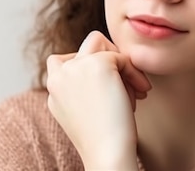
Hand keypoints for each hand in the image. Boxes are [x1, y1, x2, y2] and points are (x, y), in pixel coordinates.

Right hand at [46, 31, 150, 169]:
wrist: (108, 153)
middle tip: (126, 86)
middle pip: (85, 46)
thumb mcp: (88, 108)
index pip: (68, 60)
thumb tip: (109, 62)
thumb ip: (86, 84)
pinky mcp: (96, 63)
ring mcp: (74, 67)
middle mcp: (58, 76)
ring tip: (133, 89)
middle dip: (110, 61)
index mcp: (53, 90)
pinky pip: (122, 57)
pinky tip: (140, 93)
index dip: (93, 68)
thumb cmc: (106, 137)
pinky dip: (134, 73)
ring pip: (99, 41)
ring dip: (119, 62)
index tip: (110, 92)